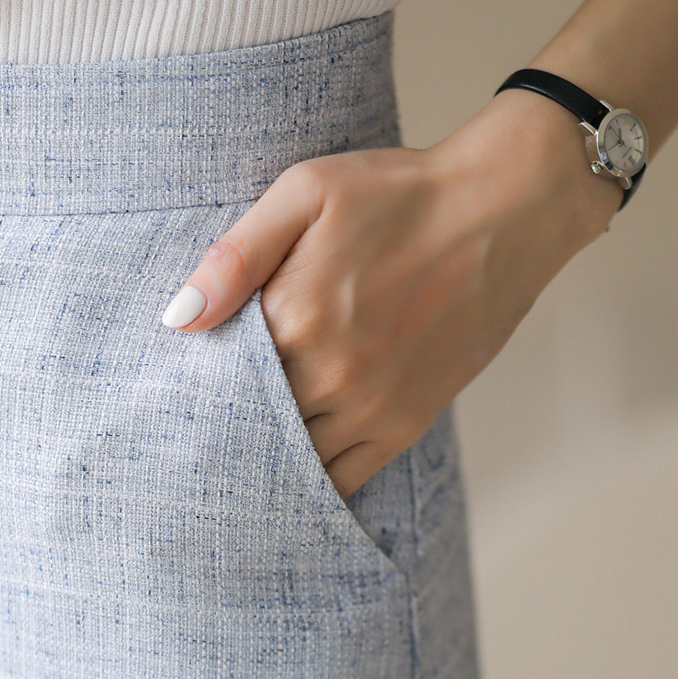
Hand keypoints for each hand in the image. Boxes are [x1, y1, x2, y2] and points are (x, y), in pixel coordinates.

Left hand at [161, 88, 621, 500]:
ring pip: (292, 460)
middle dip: (222, 426)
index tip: (174, 390)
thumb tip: (178, 318)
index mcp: (296, 317)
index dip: (195, 385)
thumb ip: (237, 257)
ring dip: (263, 459)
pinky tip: (291, 474)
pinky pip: (343, 478)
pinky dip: (312, 484)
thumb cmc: (399, 195)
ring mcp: (371, 408)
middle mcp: (331, 375)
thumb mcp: (307, 193)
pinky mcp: (405, 424)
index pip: (219, 377)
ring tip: (237, 452)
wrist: (503, 212)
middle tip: (193, 430)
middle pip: (250, 426)